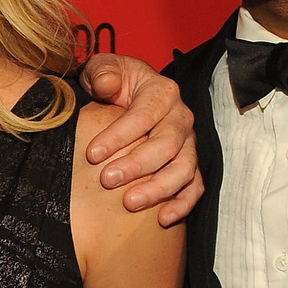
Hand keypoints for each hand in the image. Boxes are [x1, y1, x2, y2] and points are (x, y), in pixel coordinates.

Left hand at [80, 54, 202, 225]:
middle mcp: (180, 117)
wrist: (128, 94)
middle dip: (137, 165)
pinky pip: (194, 186)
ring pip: (184, 168)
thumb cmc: (113, 82)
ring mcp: (188, 143)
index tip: (92, 155)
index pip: (144, 115)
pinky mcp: (189, 164)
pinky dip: (183, 204)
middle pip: (167, 145)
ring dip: (158, 188)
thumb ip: (104, 73)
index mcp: (162, 92)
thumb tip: (108, 86)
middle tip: (107, 180)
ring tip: (130, 202)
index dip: (119, 136)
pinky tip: (163, 219)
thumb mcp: (104, 69)